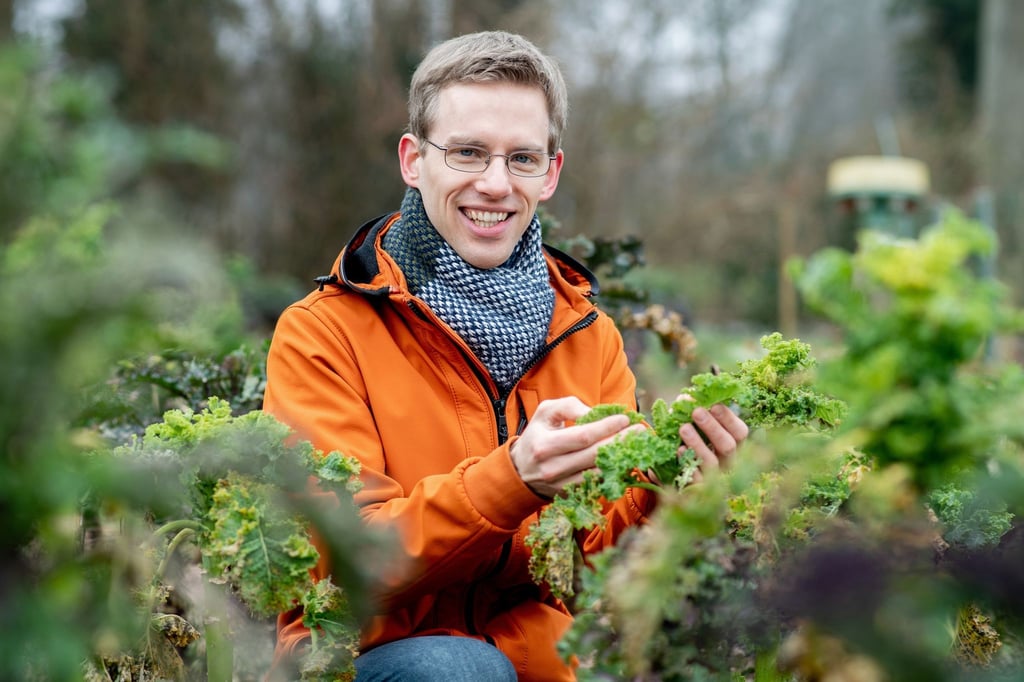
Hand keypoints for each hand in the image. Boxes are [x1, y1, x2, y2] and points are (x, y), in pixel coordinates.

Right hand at [510, 397, 641, 498]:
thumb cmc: (537, 435)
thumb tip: (595, 413)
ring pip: (599, 471)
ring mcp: (562, 485)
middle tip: (641, 430)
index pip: (583, 436)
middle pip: (595, 455)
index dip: (607, 427)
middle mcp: (553, 468)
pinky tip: (626, 460)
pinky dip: (614, 472)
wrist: (520, 471)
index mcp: (545, 445)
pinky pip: (598, 483)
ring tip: (638, 444)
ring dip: (622, 458)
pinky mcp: (571, 494)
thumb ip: (569, 406)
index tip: (625, 418)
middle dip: (621, 441)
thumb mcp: (545, 412)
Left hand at [679, 404, 748, 481]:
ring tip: (683, 427)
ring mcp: (714, 476)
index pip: (740, 432)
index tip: (714, 405)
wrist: (673, 471)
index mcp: (734, 445)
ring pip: (712, 462)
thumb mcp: (695, 426)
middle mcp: (728, 462)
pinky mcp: (697, 487)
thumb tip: (686, 396)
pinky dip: (688, 463)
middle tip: (696, 411)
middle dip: (713, 428)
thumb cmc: (690, 441)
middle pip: (728, 446)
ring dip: (698, 443)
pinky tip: (679, 450)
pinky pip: (695, 478)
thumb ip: (693, 411)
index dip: (729, 418)